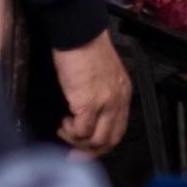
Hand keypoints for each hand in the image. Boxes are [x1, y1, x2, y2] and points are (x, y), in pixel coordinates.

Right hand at [52, 32, 131, 156]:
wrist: (80, 35)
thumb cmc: (86, 51)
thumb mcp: (102, 76)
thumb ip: (101, 95)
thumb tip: (88, 116)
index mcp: (123, 94)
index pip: (119, 130)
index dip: (102, 145)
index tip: (86, 150)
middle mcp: (118, 101)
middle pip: (110, 140)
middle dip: (90, 151)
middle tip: (73, 152)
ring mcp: (106, 103)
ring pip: (96, 140)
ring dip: (77, 142)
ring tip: (65, 129)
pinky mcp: (89, 103)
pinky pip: (81, 131)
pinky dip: (70, 132)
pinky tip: (63, 122)